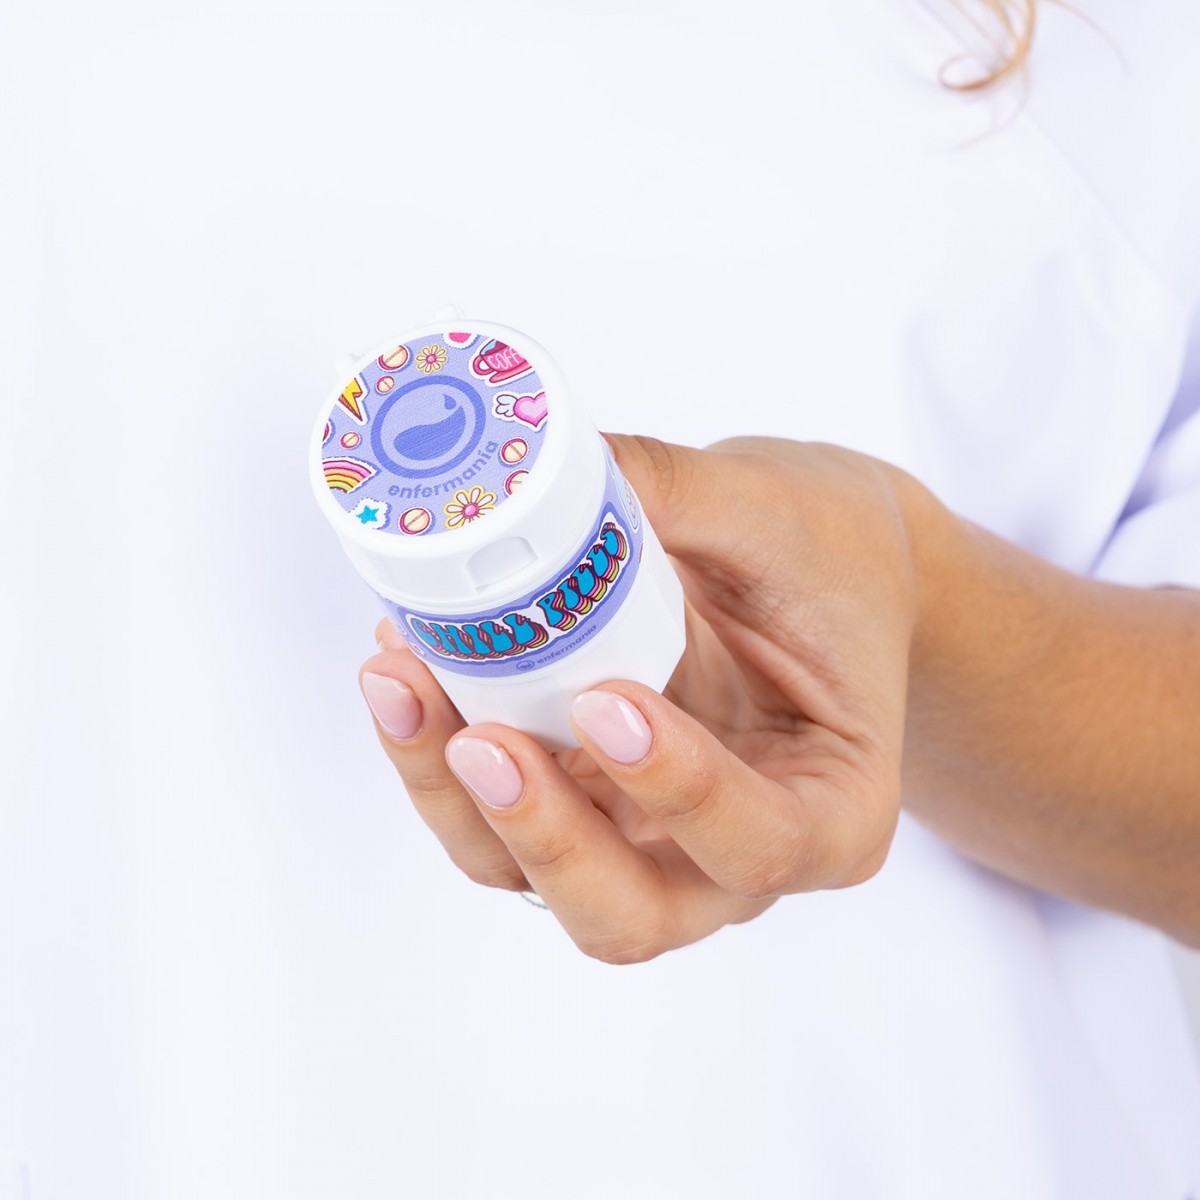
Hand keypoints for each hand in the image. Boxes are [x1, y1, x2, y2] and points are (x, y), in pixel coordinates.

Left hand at [359, 435, 924, 961]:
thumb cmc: (826, 551)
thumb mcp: (776, 510)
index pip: (761, 843)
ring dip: (457, 799)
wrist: (811, 563)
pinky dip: (437, 755)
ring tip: (403, 679)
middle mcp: (731, 857)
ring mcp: (644, 842)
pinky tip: (408, 663)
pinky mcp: (578, 806)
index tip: (606, 703)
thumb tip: (533, 469)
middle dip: (543, 837)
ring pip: (534, 878)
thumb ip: (670, 491)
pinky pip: (494, 816)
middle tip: (480, 741)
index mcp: (832, 808)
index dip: (679, 791)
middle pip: (630, 915)